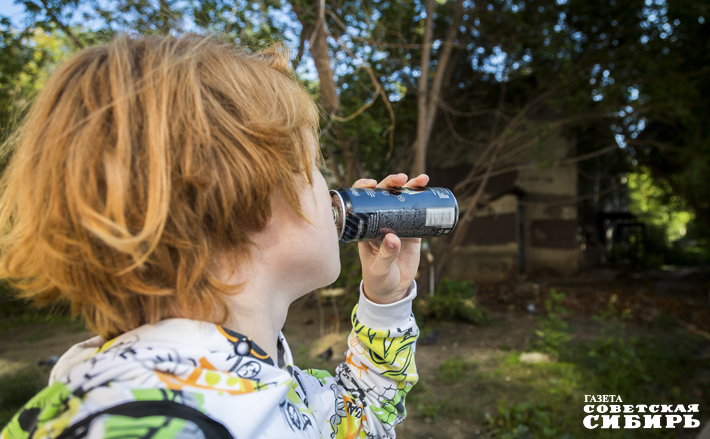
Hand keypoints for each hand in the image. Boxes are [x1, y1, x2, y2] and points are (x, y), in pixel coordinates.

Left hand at [352, 173, 429, 303]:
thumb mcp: (378, 269)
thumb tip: (394, 238)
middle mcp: (379, 222)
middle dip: (391, 183)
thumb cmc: (378, 280)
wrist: (393, 291)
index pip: (361, 202)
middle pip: (383, 196)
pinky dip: (423, 201)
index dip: (364, 189)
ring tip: (421, 179)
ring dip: (410, 187)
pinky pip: (418, 212)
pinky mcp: (412, 231)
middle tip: (401, 179)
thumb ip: (385, 256)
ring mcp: (396, 224)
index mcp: (364, 227)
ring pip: (402, 200)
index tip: (372, 184)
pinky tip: (429, 191)